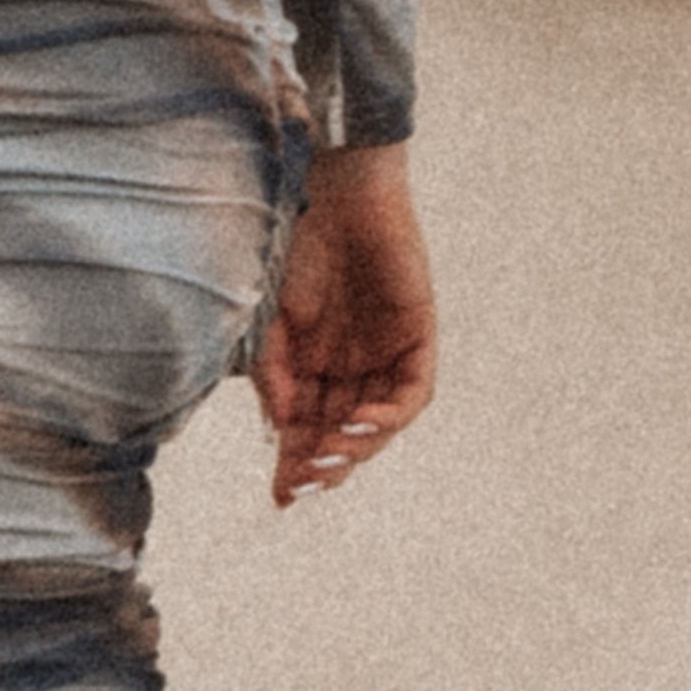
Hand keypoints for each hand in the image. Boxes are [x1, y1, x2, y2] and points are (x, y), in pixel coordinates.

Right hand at [252, 143, 435, 508]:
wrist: (337, 191)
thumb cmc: (298, 246)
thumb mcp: (272, 319)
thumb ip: (274, 374)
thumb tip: (280, 430)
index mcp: (314, 366)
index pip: (307, 431)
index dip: (295, 466)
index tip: (279, 499)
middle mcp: (353, 367)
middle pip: (342, 435)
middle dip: (322, 466)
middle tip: (301, 488)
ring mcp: (388, 354)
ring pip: (378, 423)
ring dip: (355, 447)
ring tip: (327, 460)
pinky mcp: (418, 337)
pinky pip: (412, 394)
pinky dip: (389, 415)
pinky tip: (359, 422)